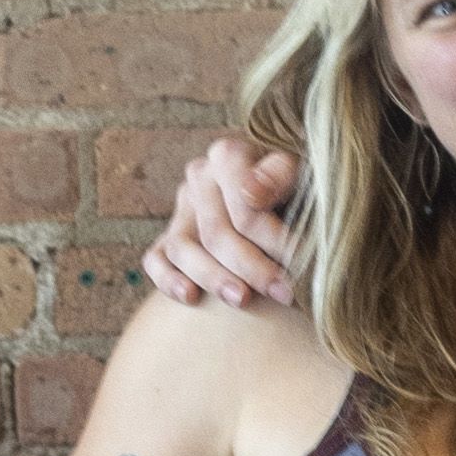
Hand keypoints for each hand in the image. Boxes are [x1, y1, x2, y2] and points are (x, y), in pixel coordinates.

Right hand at [140, 138, 300, 310]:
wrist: (285, 195)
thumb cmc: (297, 184)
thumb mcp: (299, 172)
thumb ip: (279, 176)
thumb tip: (251, 193)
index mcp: (228, 156)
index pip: (242, 203)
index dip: (272, 236)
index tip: (300, 258)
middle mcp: (199, 178)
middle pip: (216, 231)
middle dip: (252, 266)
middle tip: (283, 291)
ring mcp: (182, 208)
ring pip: (183, 248)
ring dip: (213, 278)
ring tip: (243, 299)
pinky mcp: (169, 236)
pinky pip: (156, 259)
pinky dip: (168, 279)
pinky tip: (191, 297)